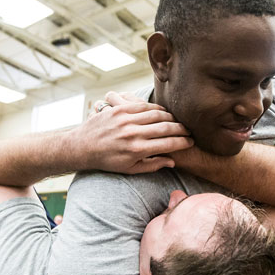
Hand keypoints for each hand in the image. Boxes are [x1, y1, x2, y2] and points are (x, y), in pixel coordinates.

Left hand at [71, 91, 192, 173]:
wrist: (82, 147)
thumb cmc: (108, 161)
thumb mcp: (131, 169)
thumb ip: (153, 165)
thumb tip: (172, 161)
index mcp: (137, 150)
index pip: (169, 144)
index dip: (183, 142)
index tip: (191, 142)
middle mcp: (133, 133)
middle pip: (166, 127)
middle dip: (181, 129)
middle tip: (189, 131)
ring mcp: (125, 119)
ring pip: (156, 114)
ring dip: (170, 118)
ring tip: (177, 122)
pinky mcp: (119, 109)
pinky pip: (143, 106)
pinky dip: (155, 109)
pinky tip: (162, 113)